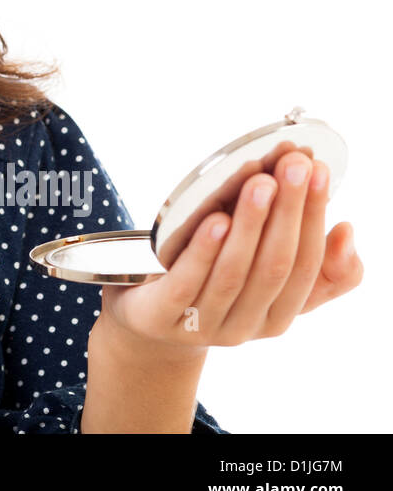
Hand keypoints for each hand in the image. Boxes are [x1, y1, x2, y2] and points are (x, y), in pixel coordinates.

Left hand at [97, 146, 362, 353]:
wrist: (146, 320)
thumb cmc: (211, 284)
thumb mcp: (264, 278)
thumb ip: (317, 267)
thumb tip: (346, 232)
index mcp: (277, 314)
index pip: (307, 265)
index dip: (314, 217)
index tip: (319, 171)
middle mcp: (246, 325)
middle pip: (274, 266)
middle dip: (288, 212)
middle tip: (293, 165)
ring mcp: (203, 325)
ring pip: (233, 272)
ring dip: (250, 224)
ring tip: (259, 183)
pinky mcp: (162, 317)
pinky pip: (187, 282)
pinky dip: (204, 250)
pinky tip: (215, 220)